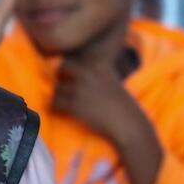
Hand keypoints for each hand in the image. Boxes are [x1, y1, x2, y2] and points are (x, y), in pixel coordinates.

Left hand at [53, 56, 162, 183]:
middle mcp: (88, 73)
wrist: (128, 123)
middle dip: (61, 77)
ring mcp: (80, 88)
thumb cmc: (124, 105)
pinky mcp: (74, 104)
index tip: (74, 79)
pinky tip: (64, 112)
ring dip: (59, 96)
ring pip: (57, 88)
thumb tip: (76, 74)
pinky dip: (57, 108)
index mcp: (99, 65)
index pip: (75, 60)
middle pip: (61, 67)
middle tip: (66, 89)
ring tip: (67, 104)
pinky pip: (55, 103)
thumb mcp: (113, 81)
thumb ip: (96, 75)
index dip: (71, 70)